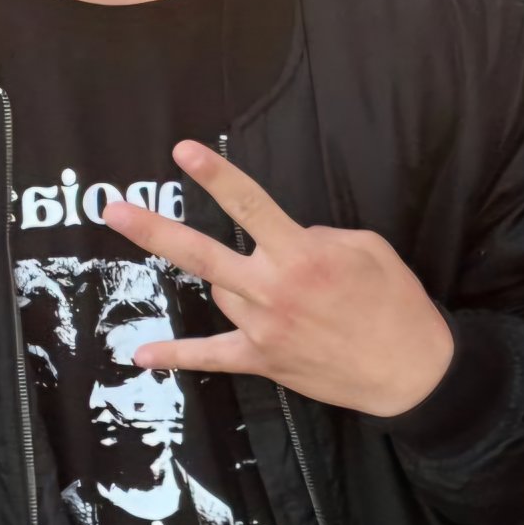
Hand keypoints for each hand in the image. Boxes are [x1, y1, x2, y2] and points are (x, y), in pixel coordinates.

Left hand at [101, 140, 453, 418]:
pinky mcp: (262, 360)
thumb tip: (283, 235)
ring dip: (235, 281)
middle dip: (154, 231)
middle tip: (112, 209)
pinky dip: (177, 356)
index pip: (250, 205)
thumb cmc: (395, 302)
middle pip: (202, 254)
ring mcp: (262, 328)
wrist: (411, 372)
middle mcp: (273, 290)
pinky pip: (210, 356)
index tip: (182, 152)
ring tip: (282, 292)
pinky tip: (141, 355)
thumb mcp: (367, 249)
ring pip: (220, 290)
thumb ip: (317, 236)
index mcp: (302, 255)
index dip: (215, 175)